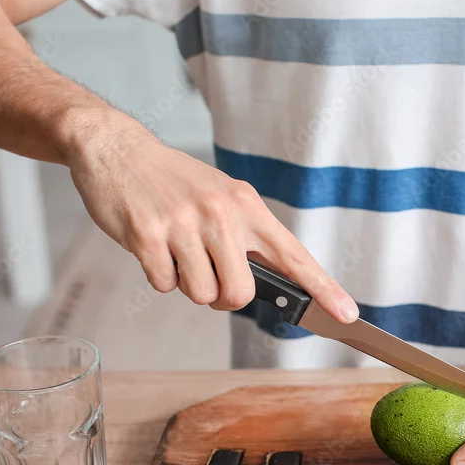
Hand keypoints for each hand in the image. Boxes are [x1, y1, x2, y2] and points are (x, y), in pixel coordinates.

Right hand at [64, 112, 357, 320]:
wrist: (117, 149)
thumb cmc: (174, 183)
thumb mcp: (223, 198)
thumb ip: (248, 238)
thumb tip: (272, 284)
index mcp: (247, 206)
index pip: (294, 256)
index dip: (323, 289)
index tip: (347, 315)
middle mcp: (221, 214)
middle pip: (241, 293)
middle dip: (224, 297)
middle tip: (207, 272)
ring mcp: (183, 224)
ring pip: (202, 294)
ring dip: (188, 285)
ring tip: (177, 251)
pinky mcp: (147, 235)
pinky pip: (164, 285)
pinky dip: (159, 276)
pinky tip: (154, 246)